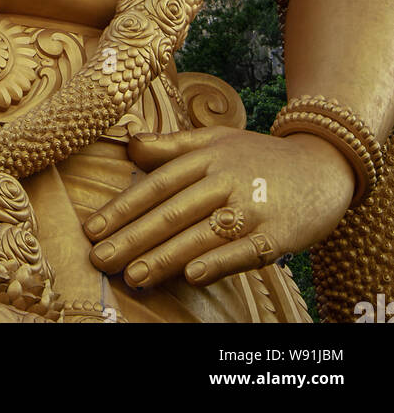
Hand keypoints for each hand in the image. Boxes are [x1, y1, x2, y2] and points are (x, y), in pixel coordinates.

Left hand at [84, 126, 354, 287]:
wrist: (324, 166)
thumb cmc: (260, 157)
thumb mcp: (218, 140)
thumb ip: (173, 145)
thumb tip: (130, 143)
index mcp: (207, 156)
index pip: (157, 183)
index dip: (123, 207)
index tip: (93, 228)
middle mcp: (226, 179)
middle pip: (173, 211)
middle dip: (133, 237)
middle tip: (99, 259)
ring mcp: (251, 206)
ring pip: (201, 233)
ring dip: (165, 256)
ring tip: (133, 276)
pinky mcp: (277, 234)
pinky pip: (243, 251)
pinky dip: (217, 262)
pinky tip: (191, 275)